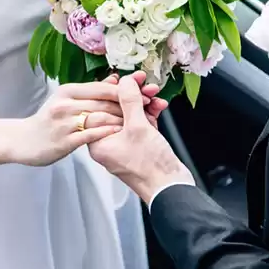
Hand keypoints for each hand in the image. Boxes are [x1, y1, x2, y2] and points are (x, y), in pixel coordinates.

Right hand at [11, 76, 152, 166]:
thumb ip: (92, 91)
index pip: (102, 88)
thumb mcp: (67, 100)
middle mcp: (65, 104)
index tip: (144, 92)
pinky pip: (91, 135)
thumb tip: (116, 78)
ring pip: (100, 117)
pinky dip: (108, 133)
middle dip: (129, 104)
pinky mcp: (64, 140)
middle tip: (149, 106)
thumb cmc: (49, 120)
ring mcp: (64, 122)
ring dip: (122, 119)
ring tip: (139, 122)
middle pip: (104, 102)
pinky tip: (120, 134)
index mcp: (68, 91)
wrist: (25, 140)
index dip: (126, 90)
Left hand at [88, 72, 194, 200]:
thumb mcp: (138, 127)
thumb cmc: (150, 166)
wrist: (171, 189)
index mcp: (97, 141)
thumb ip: (129, 101)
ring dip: (143, 103)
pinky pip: (140, 124)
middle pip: (115, 110)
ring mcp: (123, 144)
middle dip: (131, 95)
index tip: (123, 79)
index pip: (98, 108)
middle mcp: (107, 142)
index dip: (112, 91)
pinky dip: (150, 114)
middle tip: (142, 82)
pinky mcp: (138, 145)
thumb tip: (124, 82)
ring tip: (155, 94)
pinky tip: (159, 106)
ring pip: (130, 115)